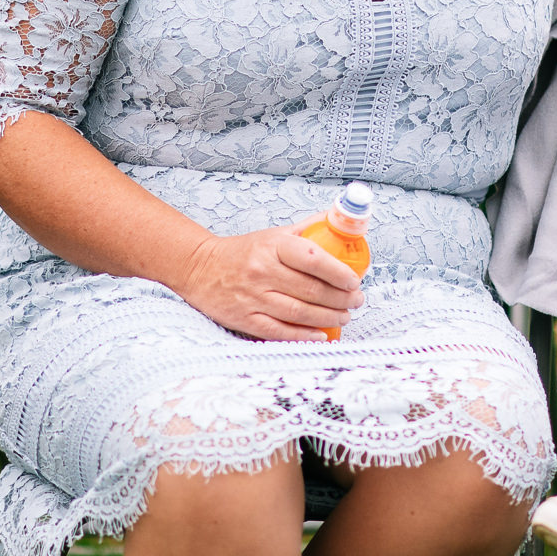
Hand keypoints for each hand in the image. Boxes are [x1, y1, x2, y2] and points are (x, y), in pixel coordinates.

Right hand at [176, 221, 365, 341]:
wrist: (200, 268)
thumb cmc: (244, 252)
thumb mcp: (274, 234)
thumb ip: (308, 228)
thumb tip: (340, 219)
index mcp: (273, 246)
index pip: (313, 258)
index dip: (338, 271)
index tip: (354, 280)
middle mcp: (263, 271)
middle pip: (311, 289)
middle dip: (341, 298)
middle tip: (356, 300)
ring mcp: (253, 297)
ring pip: (300, 312)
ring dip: (329, 317)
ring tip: (345, 315)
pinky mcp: (245, 319)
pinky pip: (280, 331)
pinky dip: (304, 336)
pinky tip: (322, 335)